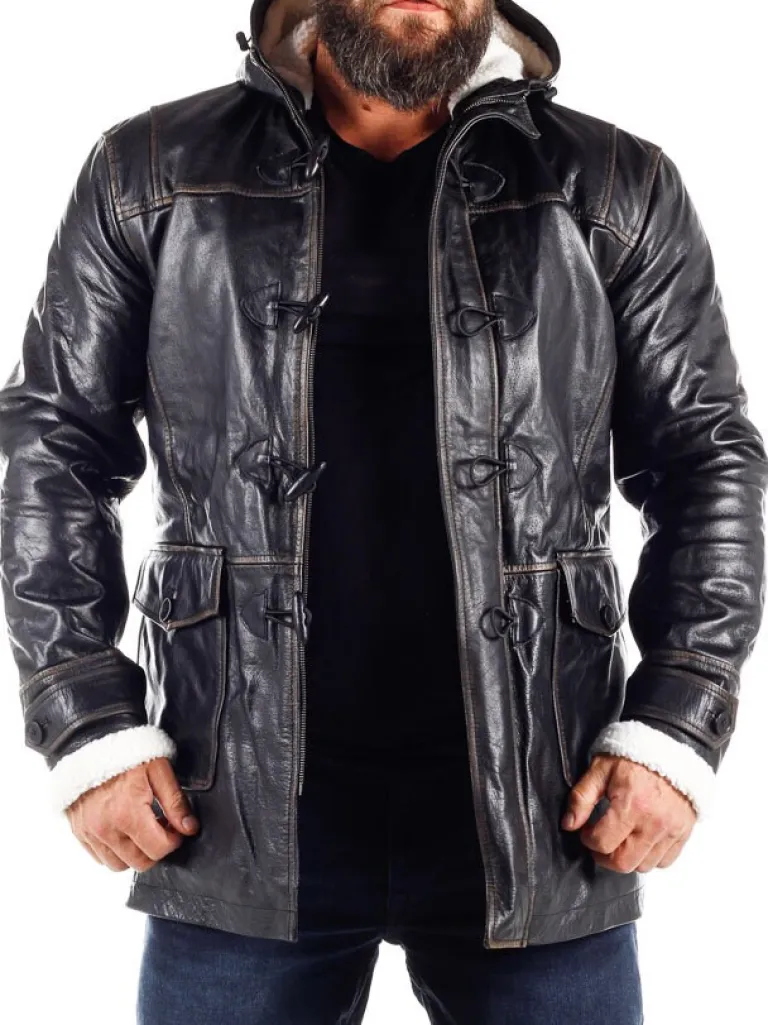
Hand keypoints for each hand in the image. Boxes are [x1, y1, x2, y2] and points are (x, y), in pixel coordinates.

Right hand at [65, 757, 199, 871]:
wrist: (91, 744)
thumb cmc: (127, 754)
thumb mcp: (159, 771)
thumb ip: (175, 802)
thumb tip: (189, 828)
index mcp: (127, 814)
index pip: (158, 849)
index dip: (174, 840)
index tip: (175, 828)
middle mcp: (105, 829)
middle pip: (140, 863)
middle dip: (156, 849)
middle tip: (160, 827)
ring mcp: (90, 833)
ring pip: (119, 865)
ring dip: (135, 853)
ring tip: (141, 829)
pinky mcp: (80, 833)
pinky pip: (100, 858)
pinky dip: (115, 852)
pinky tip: (123, 830)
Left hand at [561, 753, 695, 872]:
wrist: (671, 745)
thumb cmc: (634, 755)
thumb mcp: (600, 769)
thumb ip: (582, 797)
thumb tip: (568, 824)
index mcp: (631, 805)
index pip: (602, 843)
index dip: (587, 839)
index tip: (586, 830)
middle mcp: (654, 823)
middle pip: (623, 863)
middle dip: (604, 857)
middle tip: (598, 842)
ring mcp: (671, 830)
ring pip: (644, 866)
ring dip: (627, 858)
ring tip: (619, 840)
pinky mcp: (683, 833)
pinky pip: (665, 861)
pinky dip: (650, 857)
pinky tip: (640, 841)